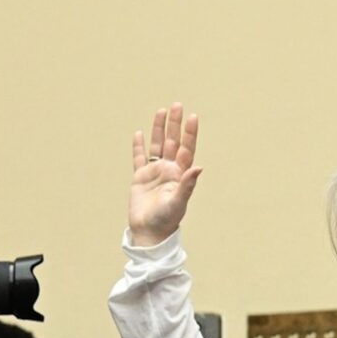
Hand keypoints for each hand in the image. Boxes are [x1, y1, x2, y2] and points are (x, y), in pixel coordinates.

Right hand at [128, 104, 203, 246]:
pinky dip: (139, 146)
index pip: (187, 148)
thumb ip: (187, 184)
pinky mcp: (140, 178)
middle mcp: (169, 170)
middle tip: (177, 105)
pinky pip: (139, 158)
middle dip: (175, 124)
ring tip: (161, 111)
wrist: (150, 232)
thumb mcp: (179, 202)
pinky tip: (139, 133)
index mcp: (180, 174)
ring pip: (157, 145)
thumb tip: (198, 167)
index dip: (190, 133)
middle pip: (173, 142)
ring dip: (159, 129)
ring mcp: (154, 173)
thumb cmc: (167, 220)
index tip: (193, 117)